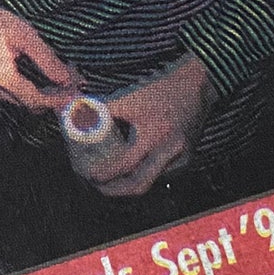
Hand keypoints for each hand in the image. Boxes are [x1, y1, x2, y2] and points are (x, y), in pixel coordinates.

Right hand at [0, 0, 79, 113]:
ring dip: (44, 94)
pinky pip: (15, 94)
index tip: (75, 93)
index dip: (58, 99)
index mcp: (0, 77)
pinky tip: (44, 76)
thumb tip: (66, 78)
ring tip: (62, 77)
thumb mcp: (24, 35)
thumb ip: (46, 59)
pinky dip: (32, 89)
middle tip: (74, 82)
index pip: (36, 100)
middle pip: (31, 104)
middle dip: (54, 97)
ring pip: (23, 101)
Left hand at [78, 53, 217, 198]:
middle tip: (95, 184)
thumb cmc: (161, 88)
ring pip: (151, 182)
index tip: (87, 174)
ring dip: (128, 184)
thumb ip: (103, 108)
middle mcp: (170, 152)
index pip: (125, 165)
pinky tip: (129, 172)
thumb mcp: (130, 97)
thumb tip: (76, 114)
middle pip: (138, 185)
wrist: (197, 85)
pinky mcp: (187, 160)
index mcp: (155, 135)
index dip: (104, 173)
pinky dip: (143, 176)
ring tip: (107, 179)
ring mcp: (181, 159)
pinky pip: (161, 176)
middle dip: (114, 190)